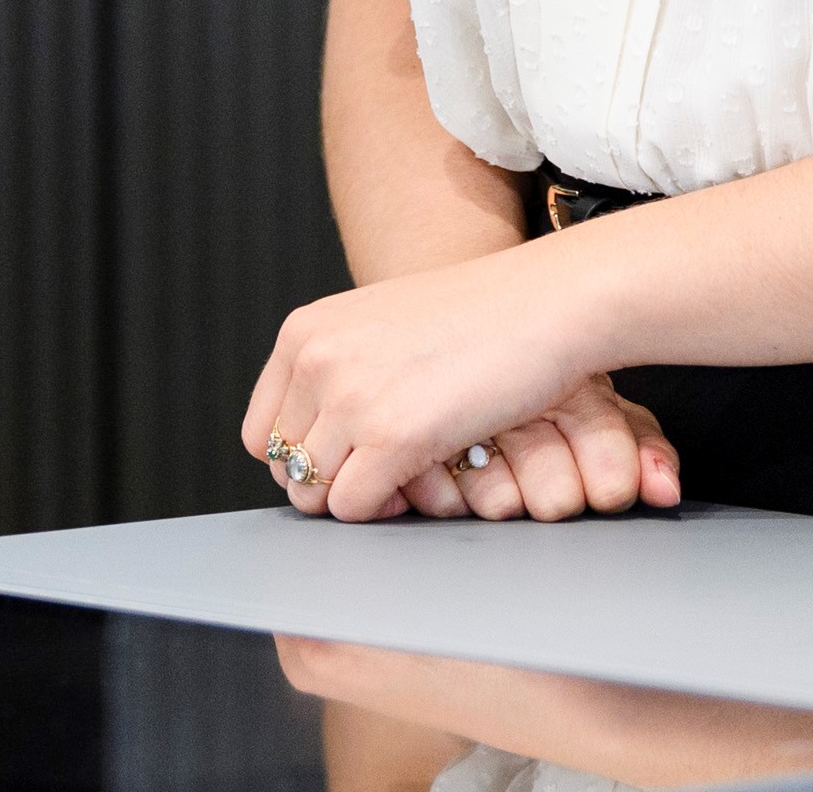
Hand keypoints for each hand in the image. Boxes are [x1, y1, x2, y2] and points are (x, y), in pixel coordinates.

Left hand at [242, 253, 676, 522]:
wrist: (549, 302)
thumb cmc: (484, 315)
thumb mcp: (383, 325)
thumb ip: (338, 371)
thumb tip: (309, 445)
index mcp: (305, 331)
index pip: (262, 430)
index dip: (303, 458)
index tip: (345, 460)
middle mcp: (316, 360)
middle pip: (285, 467)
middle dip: (329, 483)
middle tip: (382, 474)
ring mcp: (349, 399)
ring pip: (314, 495)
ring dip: (359, 497)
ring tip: (407, 475)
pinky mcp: (389, 437)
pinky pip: (354, 508)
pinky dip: (385, 509)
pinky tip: (424, 478)